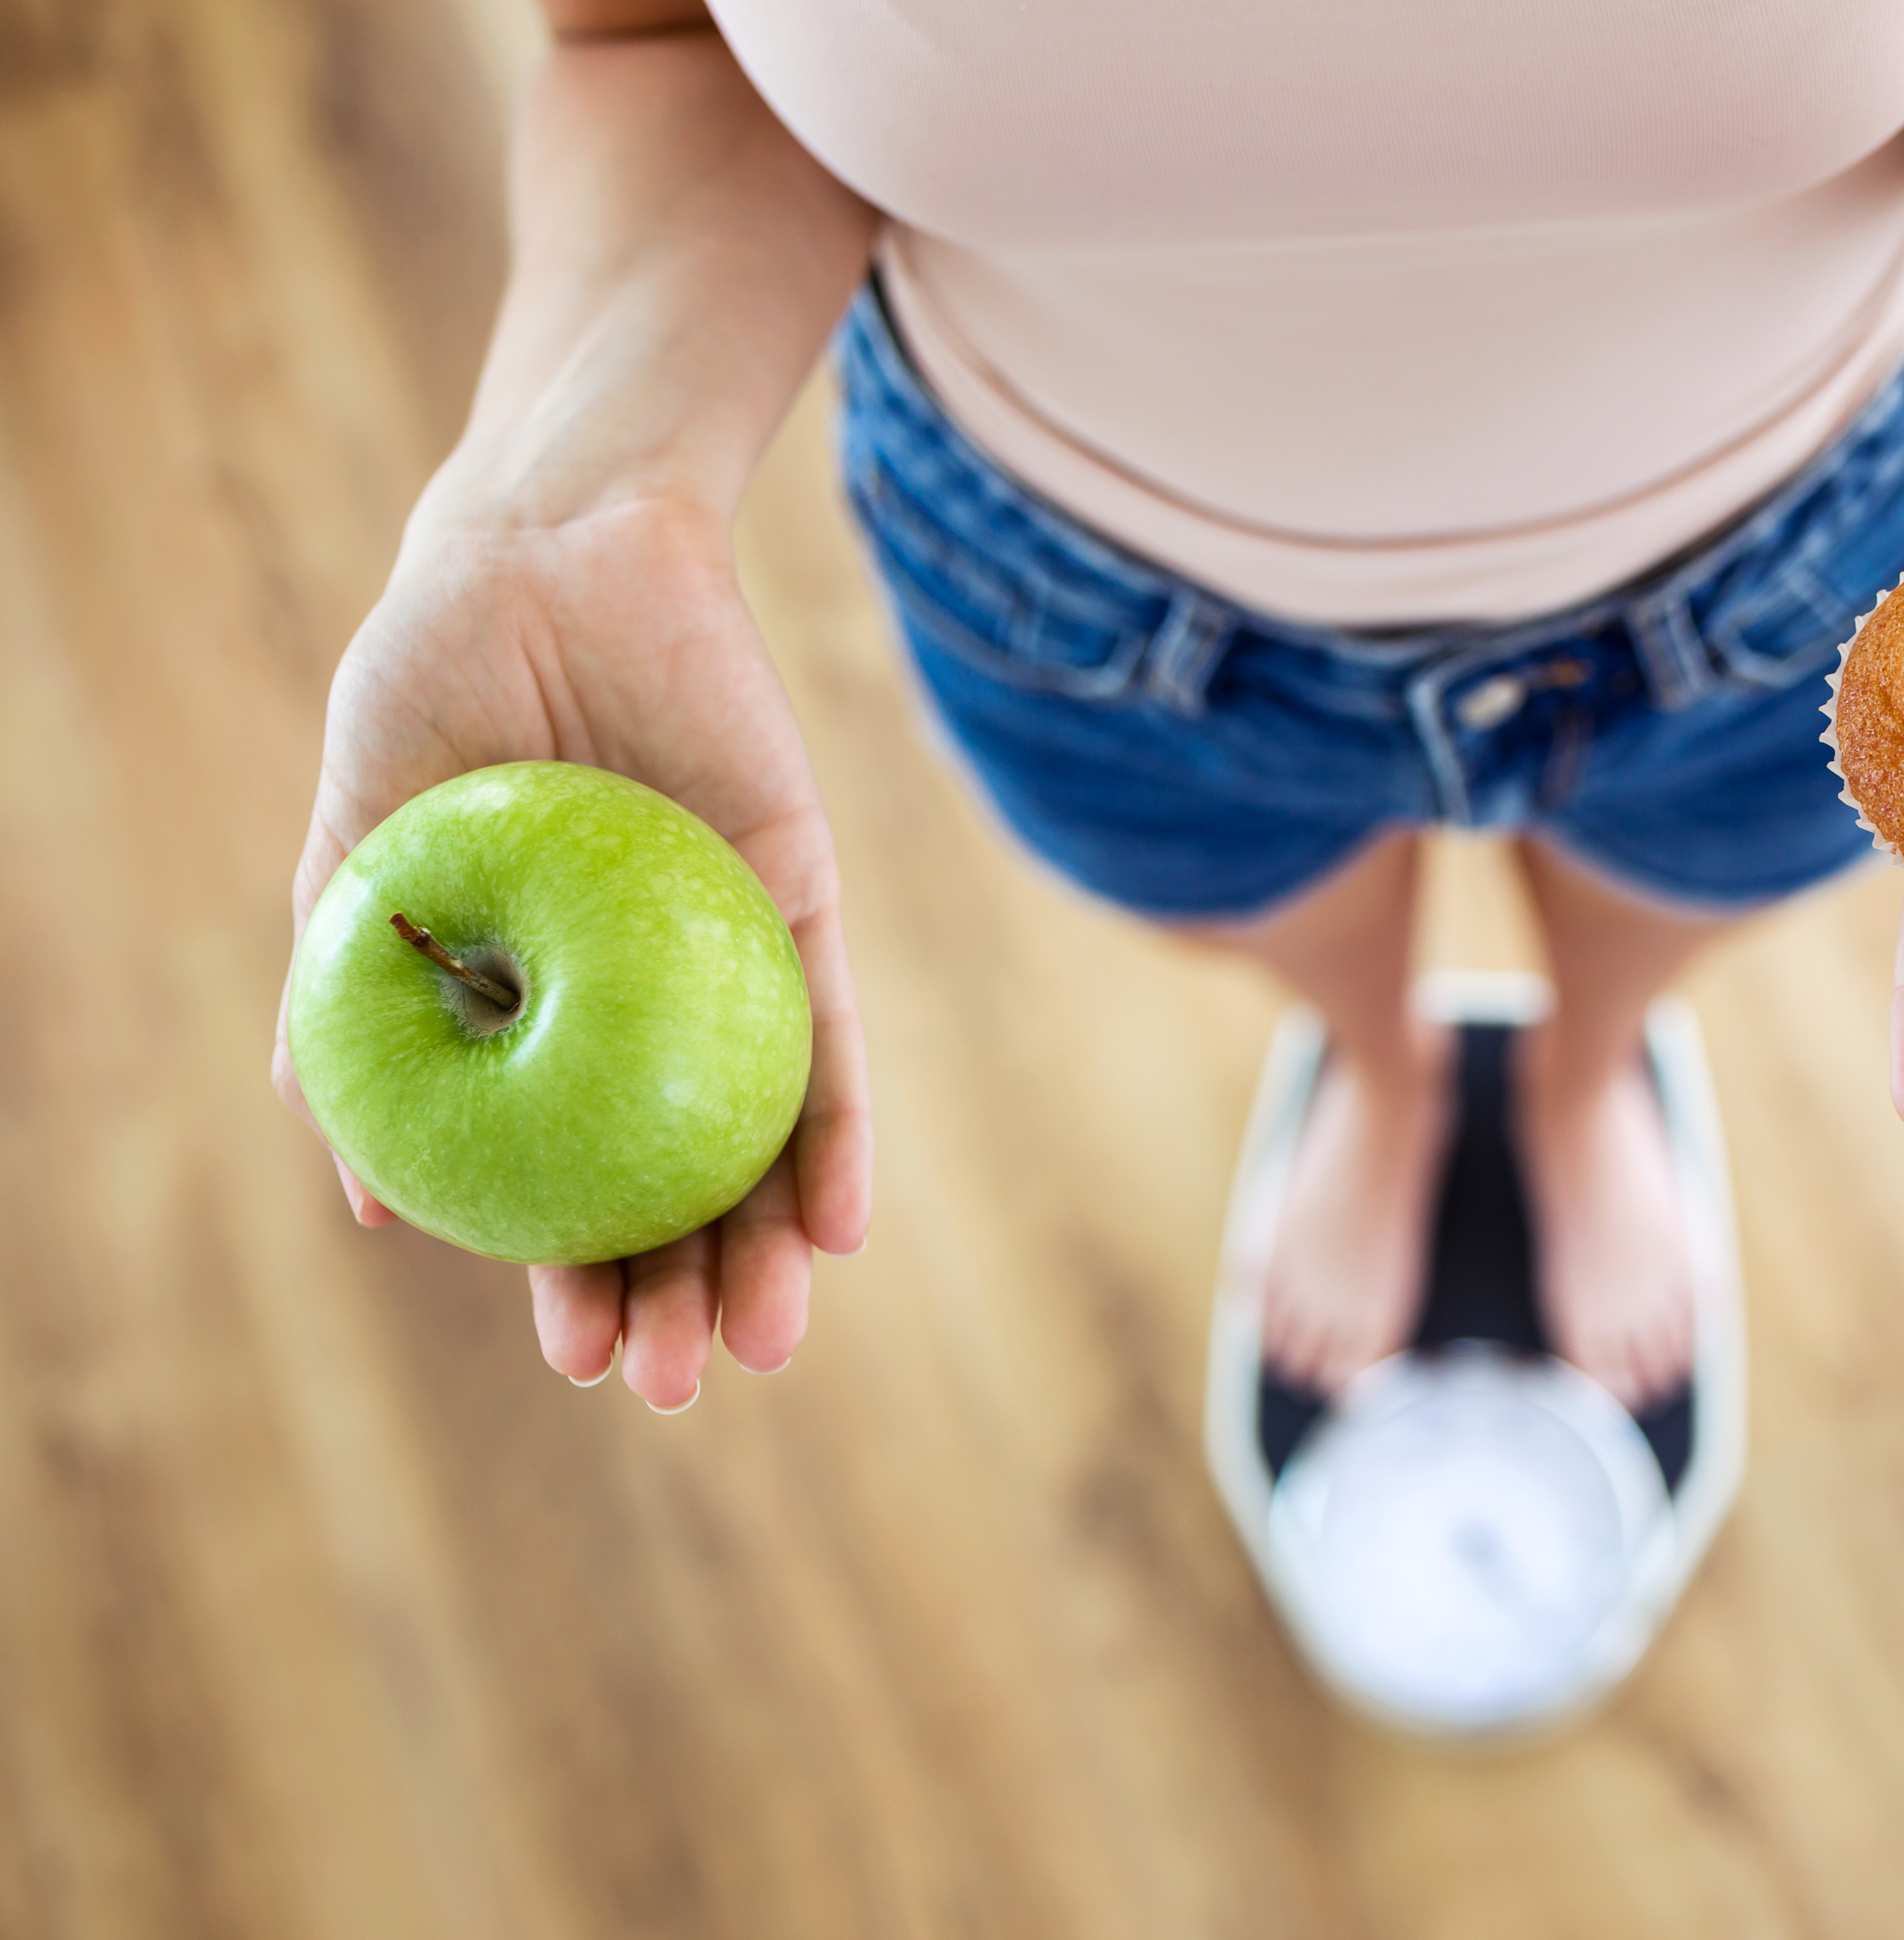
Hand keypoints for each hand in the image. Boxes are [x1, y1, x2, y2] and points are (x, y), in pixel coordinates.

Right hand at [274, 490, 872, 1409]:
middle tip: (676, 1385)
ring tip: (768, 1342)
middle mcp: (649, 1011)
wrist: (538, 561)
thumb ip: (354, 1025)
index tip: (579, 1363)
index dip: (580, 1280)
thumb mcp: (358, 871)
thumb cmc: (429, 697)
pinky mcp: (802, 902)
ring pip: (767, 1136)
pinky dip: (841, 1129)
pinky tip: (843, 1222)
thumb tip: (371, 1201)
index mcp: (544, 1021)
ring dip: (772, 1247)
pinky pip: (834, 1034)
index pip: (573, 1184)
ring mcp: (732, 963)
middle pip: (682, 1186)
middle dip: (684, 1296)